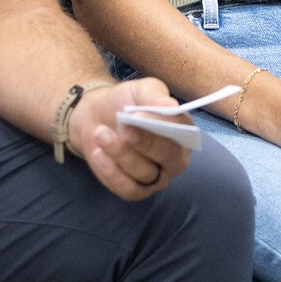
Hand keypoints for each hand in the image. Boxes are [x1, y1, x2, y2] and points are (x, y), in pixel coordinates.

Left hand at [67, 77, 190, 200]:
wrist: (97, 118)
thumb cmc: (124, 104)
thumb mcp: (139, 90)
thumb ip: (154, 95)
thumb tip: (170, 104)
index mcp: (183, 132)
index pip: (183, 131)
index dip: (164, 124)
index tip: (139, 114)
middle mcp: (175, 158)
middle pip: (169, 158)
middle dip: (145, 143)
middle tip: (124, 128)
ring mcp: (157, 178)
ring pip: (146, 174)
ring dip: (122, 154)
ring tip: (101, 133)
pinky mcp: (136, 190)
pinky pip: (129, 189)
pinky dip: (111, 173)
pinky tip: (98, 153)